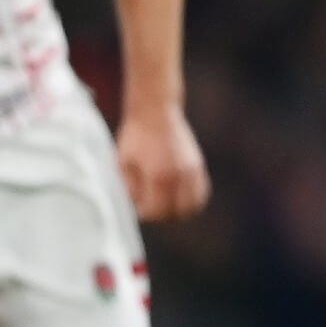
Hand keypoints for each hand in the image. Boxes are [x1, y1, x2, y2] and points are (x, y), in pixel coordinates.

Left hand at [116, 99, 212, 221]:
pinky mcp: (198, 164)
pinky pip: (202, 192)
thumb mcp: (123, 164)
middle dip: (163, 215)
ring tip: (166, 202)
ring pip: (194, 205)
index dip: (145, 213)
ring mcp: (192, 170)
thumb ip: (130, 189)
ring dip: (180, 209)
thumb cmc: (135, 137)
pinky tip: (179, 194)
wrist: (155, 111)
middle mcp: (179, 175)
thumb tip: (138, 206)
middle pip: (177, 213)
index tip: (138, 206)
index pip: (157, 212)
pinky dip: (192, 199)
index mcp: (158, 177)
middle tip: (151, 205)